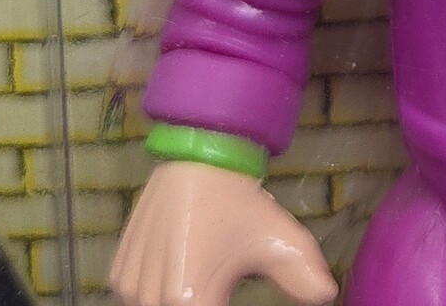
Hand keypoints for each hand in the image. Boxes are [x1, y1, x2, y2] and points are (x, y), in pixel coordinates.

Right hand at [110, 162, 337, 305]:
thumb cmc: (240, 201)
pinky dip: (156, 292)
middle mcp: (151, 298)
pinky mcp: (118, 273)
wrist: (198, 155)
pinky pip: (135, 297)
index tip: (230, 295)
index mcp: (189, 300)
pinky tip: (181, 270)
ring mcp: (129, 286)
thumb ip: (303, 276)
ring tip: (203, 271)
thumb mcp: (280, 238)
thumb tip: (327, 295)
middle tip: (220, 285)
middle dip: (206, 300)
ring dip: (179, 298)